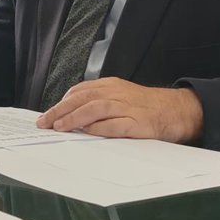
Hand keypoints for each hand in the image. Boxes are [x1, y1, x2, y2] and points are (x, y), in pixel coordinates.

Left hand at [36, 78, 203, 142]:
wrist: (175, 110)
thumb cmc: (144, 106)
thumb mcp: (120, 96)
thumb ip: (98, 103)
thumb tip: (71, 115)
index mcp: (110, 86)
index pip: (80, 91)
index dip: (62, 103)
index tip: (48, 115)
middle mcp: (116, 94)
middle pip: (82, 98)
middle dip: (60, 110)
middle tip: (45, 122)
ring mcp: (127, 108)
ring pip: (95, 108)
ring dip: (74, 118)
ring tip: (60, 127)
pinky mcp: (137, 123)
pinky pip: (115, 125)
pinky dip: (99, 129)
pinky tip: (87, 133)